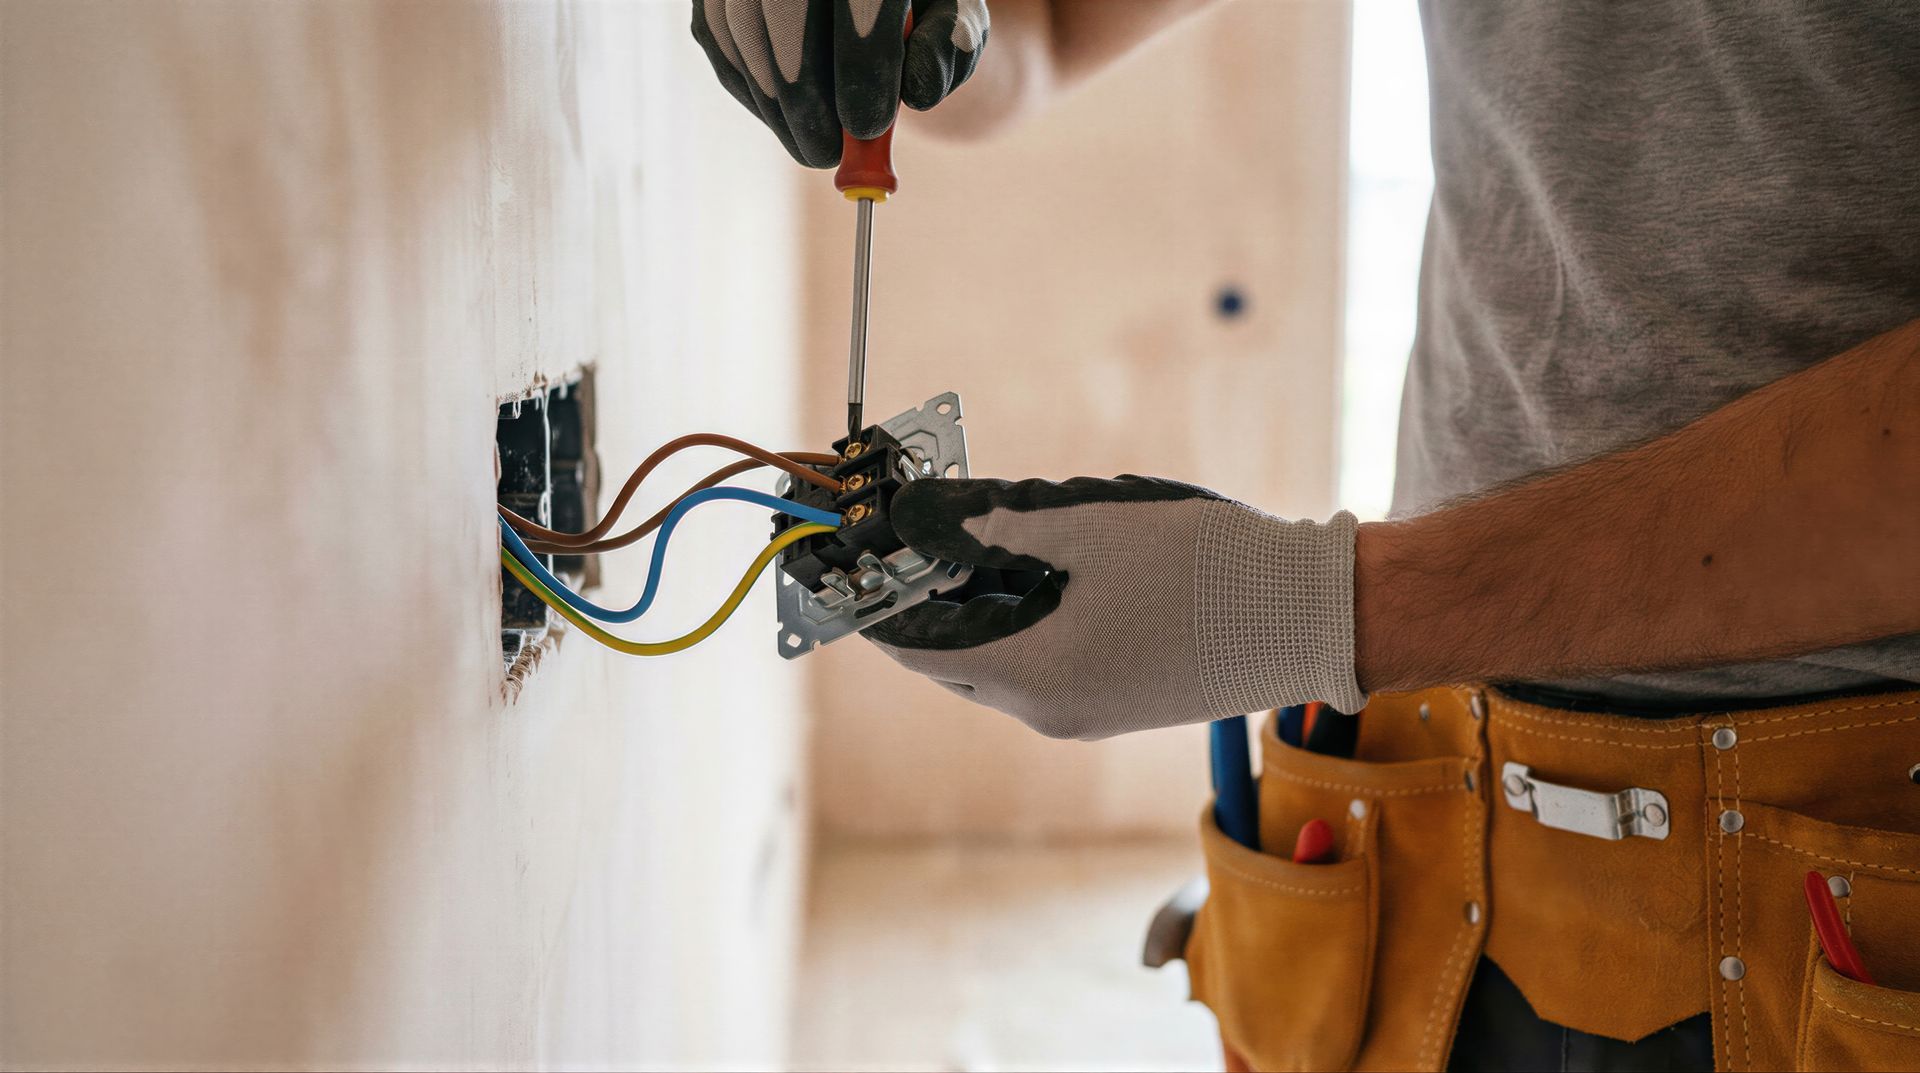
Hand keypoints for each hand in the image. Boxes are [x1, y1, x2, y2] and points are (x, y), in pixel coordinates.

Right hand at [691, 0, 989, 167]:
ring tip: (814, 146)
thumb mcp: (952, 18)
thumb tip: (919, 93)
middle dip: (804, 91)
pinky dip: (753, 90)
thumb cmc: (915, 7)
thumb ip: (947, 51)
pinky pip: (720, 39)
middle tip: (828, 153)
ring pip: (743, 26)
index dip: (862, 64)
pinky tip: (787, 119)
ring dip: (776, 103)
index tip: (868, 128)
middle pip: (785, 4)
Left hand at [865, 476, 1365, 739]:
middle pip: (948, 654)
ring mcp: (1085, 713)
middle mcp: (1049, 709)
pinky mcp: (1117, 702)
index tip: (832, 562)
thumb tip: (920, 517)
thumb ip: (992, 524)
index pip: (912, 644)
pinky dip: (1015, 617)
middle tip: (896, 533)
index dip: (867, 599)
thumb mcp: (1086, 526)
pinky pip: (1038, 661)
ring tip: (969, 535)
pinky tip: (1031, 564)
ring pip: (994, 655)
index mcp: (1032, 673)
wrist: (1311, 615)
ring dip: (971, 601)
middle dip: (917, 595)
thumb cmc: (1204, 565)